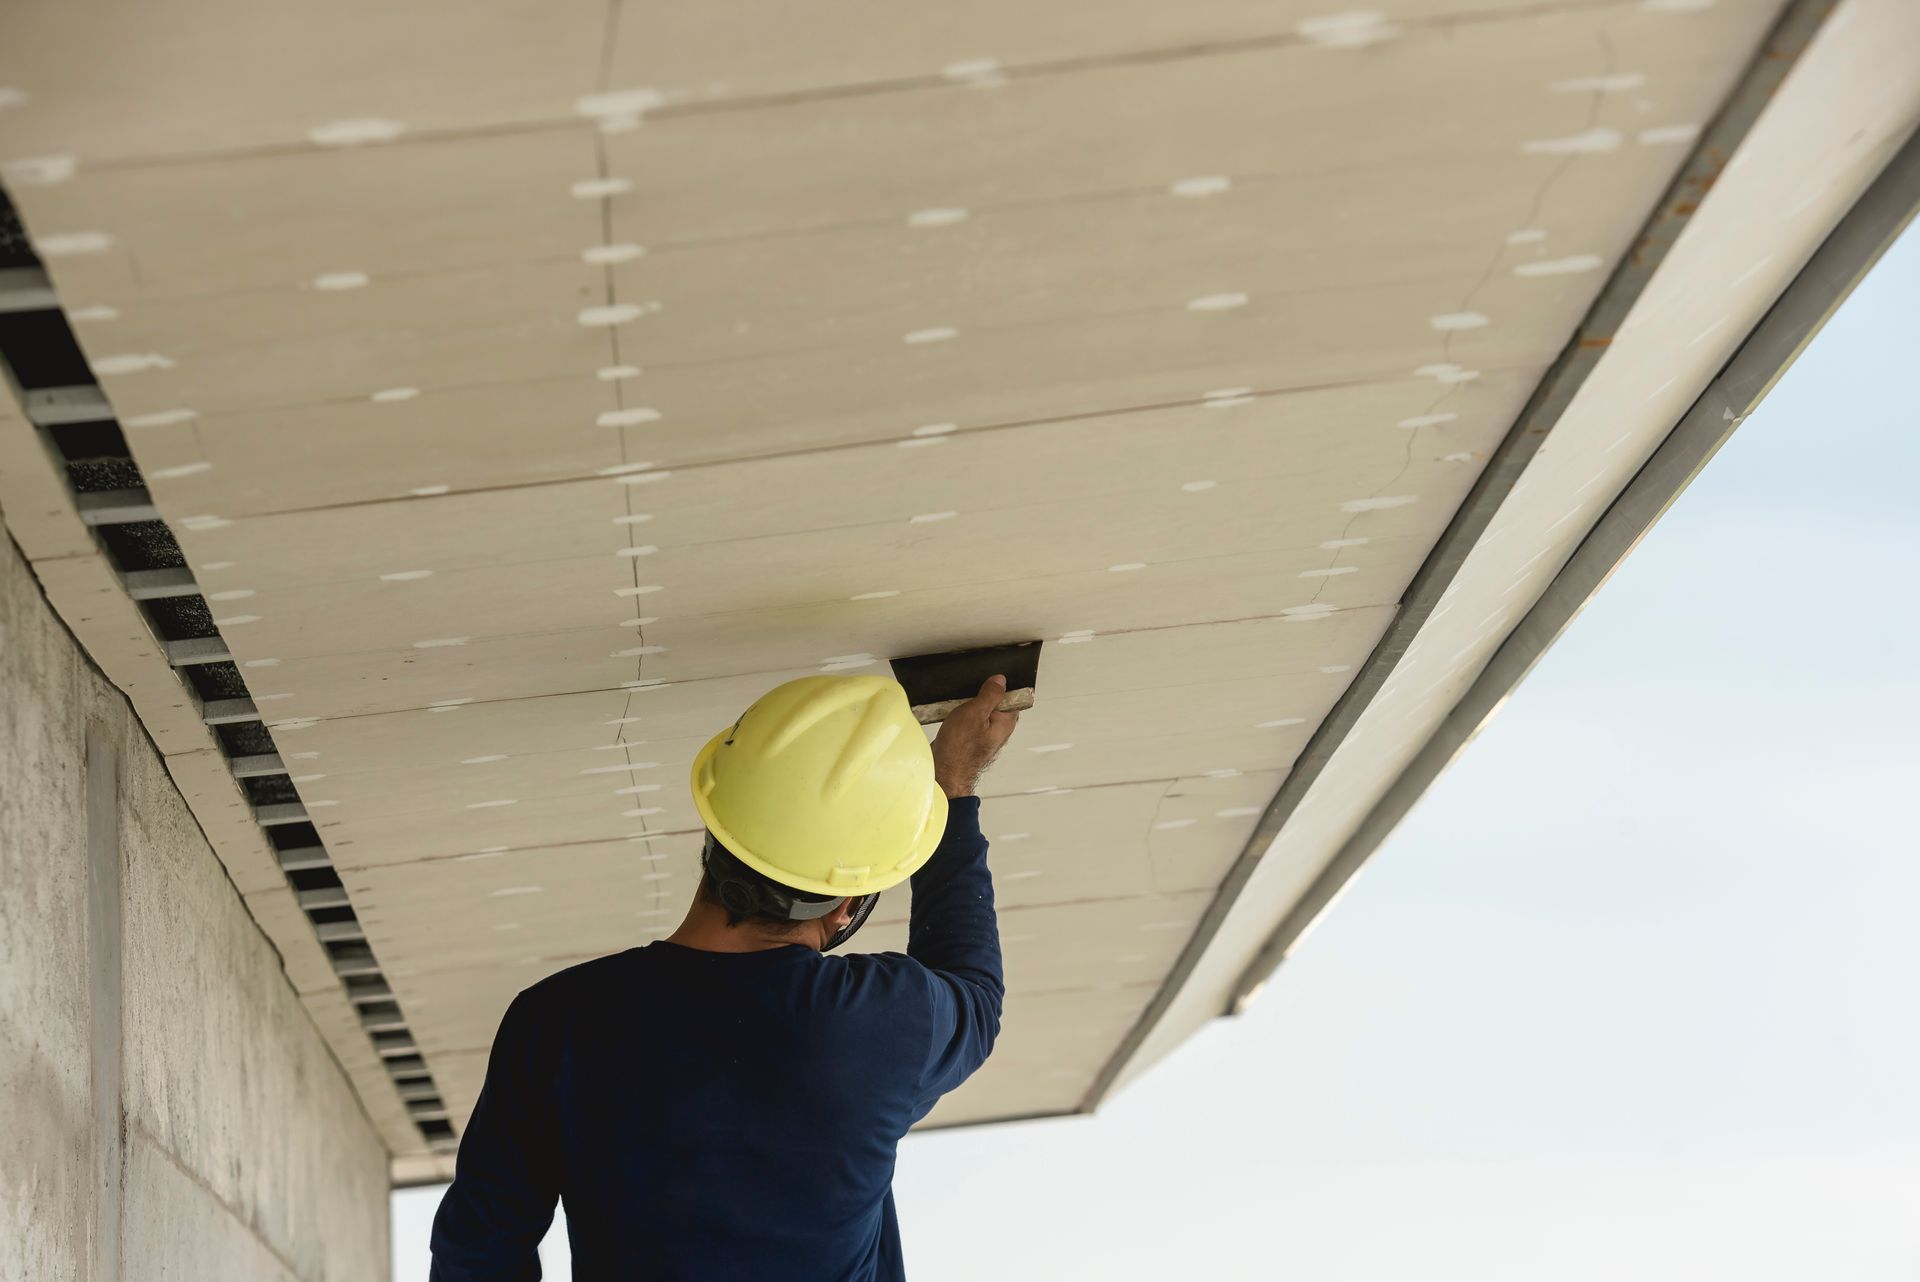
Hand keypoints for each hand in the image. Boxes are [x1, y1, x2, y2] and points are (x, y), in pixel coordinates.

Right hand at [931, 675, 1019, 798]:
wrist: (944, 773)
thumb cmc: (960, 750)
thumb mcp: (975, 712)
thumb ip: (990, 695)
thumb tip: (1000, 681)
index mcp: (1006, 722)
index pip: (1011, 695)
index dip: (997, 686)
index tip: (985, 682)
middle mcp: (998, 729)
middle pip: (993, 702)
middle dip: (979, 695)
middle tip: (968, 697)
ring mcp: (984, 734)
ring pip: (978, 710)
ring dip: (967, 706)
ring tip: (958, 709)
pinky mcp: (970, 738)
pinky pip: (967, 720)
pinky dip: (959, 715)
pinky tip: (951, 717)